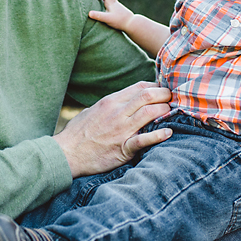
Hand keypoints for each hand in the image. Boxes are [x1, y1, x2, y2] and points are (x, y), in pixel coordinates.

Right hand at [54, 81, 172, 177]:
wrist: (67, 153)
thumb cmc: (78, 133)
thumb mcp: (93, 110)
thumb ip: (110, 105)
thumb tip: (124, 101)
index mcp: (111, 101)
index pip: (140, 87)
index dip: (157, 87)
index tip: (165, 91)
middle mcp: (117, 112)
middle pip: (148, 96)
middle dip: (165, 96)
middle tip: (174, 100)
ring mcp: (120, 129)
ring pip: (150, 113)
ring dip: (165, 111)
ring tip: (173, 113)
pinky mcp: (122, 147)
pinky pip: (143, 139)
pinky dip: (158, 135)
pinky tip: (168, 133)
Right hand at [88, 0, 134, 30]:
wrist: (131, 23)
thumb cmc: (120, 20)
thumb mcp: (107, 19)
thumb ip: (98, 16)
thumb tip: (89, 13)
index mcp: (111, 1)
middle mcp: (113, 1)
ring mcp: (115, 4)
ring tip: (98, 0)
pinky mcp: (116, 8)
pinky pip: (110, 0)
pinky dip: (105, 0)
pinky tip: (103, 6)